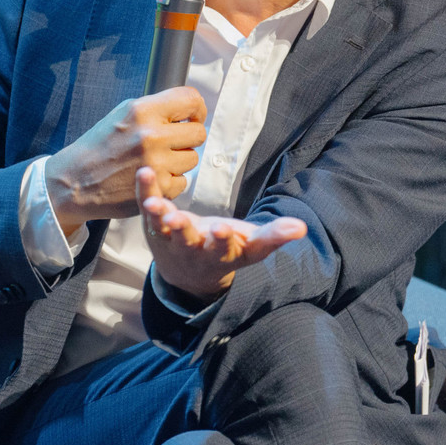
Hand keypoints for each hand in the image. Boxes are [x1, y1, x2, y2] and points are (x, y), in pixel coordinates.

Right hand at [44, 87, 207, 233]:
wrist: (75, 181)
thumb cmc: (99, 146)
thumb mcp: (122, 114)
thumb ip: (155, 109)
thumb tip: (188, 108)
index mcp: (142, 111)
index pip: (191, 99)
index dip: (197, 108)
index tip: (193, 116)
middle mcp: (151, 135)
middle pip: (198, 132)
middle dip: (188, 137)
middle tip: (172, 142)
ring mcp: (156, 164)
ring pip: (192, 158)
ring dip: (179, 160)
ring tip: (156, 161)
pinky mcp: (157, 189)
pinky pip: (183, 182)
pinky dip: (171, 181)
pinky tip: (152, 177)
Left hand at [136, 166, 306, 301]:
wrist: (189, 272)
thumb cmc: (228, 249)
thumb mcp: (252, 246)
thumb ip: (275, 236)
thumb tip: (301, 228)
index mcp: (220, 254)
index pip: (222, 249)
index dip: (223, 239)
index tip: (223, 229)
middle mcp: (192, 249)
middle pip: (187, 241)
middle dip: (185, 230)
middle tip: (179, 220)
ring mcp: (169, 239)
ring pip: (162, 229)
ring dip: (158, 215)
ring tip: (154, 203)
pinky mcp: (153, 226)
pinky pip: (147, 208)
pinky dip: (145, 191)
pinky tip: (143, 172)